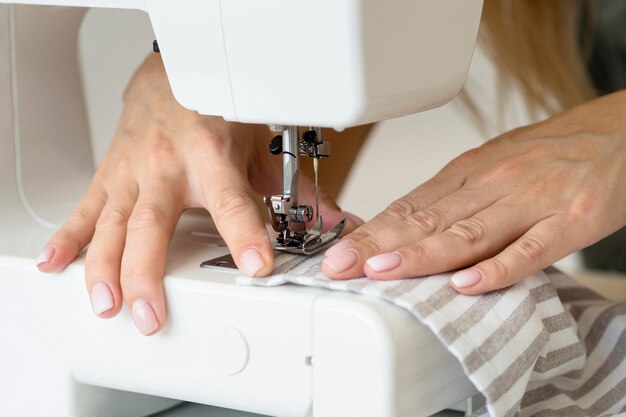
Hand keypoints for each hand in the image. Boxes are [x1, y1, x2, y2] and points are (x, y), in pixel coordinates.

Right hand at [36, 55, 355, 334]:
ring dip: (104, 266)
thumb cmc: (215, 108)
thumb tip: (334, 220)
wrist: (172, 72)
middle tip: (152, 312)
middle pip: (153, 224)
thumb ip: (295, 191)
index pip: (230, 202)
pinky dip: (69, 238)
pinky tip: (57, 264)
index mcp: (211, 155)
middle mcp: (167, 165)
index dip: (244, 235)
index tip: (256, 266)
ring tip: (106, 303)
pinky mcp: (111, 175)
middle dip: (149, 272)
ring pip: (112, 223)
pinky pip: (85, 208)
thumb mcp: (260, 147)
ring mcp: (133, 171)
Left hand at [322, 90, 625, 293]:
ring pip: (467, 233)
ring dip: (421, 254)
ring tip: (382, 270)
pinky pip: (529, 249)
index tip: (338, 252)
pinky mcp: (570, 221)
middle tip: (341, 265)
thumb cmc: (551, 153)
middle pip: (427, 219)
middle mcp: (493, 183)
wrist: (620, 133)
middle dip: (378, 244)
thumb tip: (404, 224)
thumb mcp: (492, 164)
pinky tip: (465, 283)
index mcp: (470, 171)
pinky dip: (497, 268)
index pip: (410, 205)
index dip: (370, 230)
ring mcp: (530, 201)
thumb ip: (453, 197)